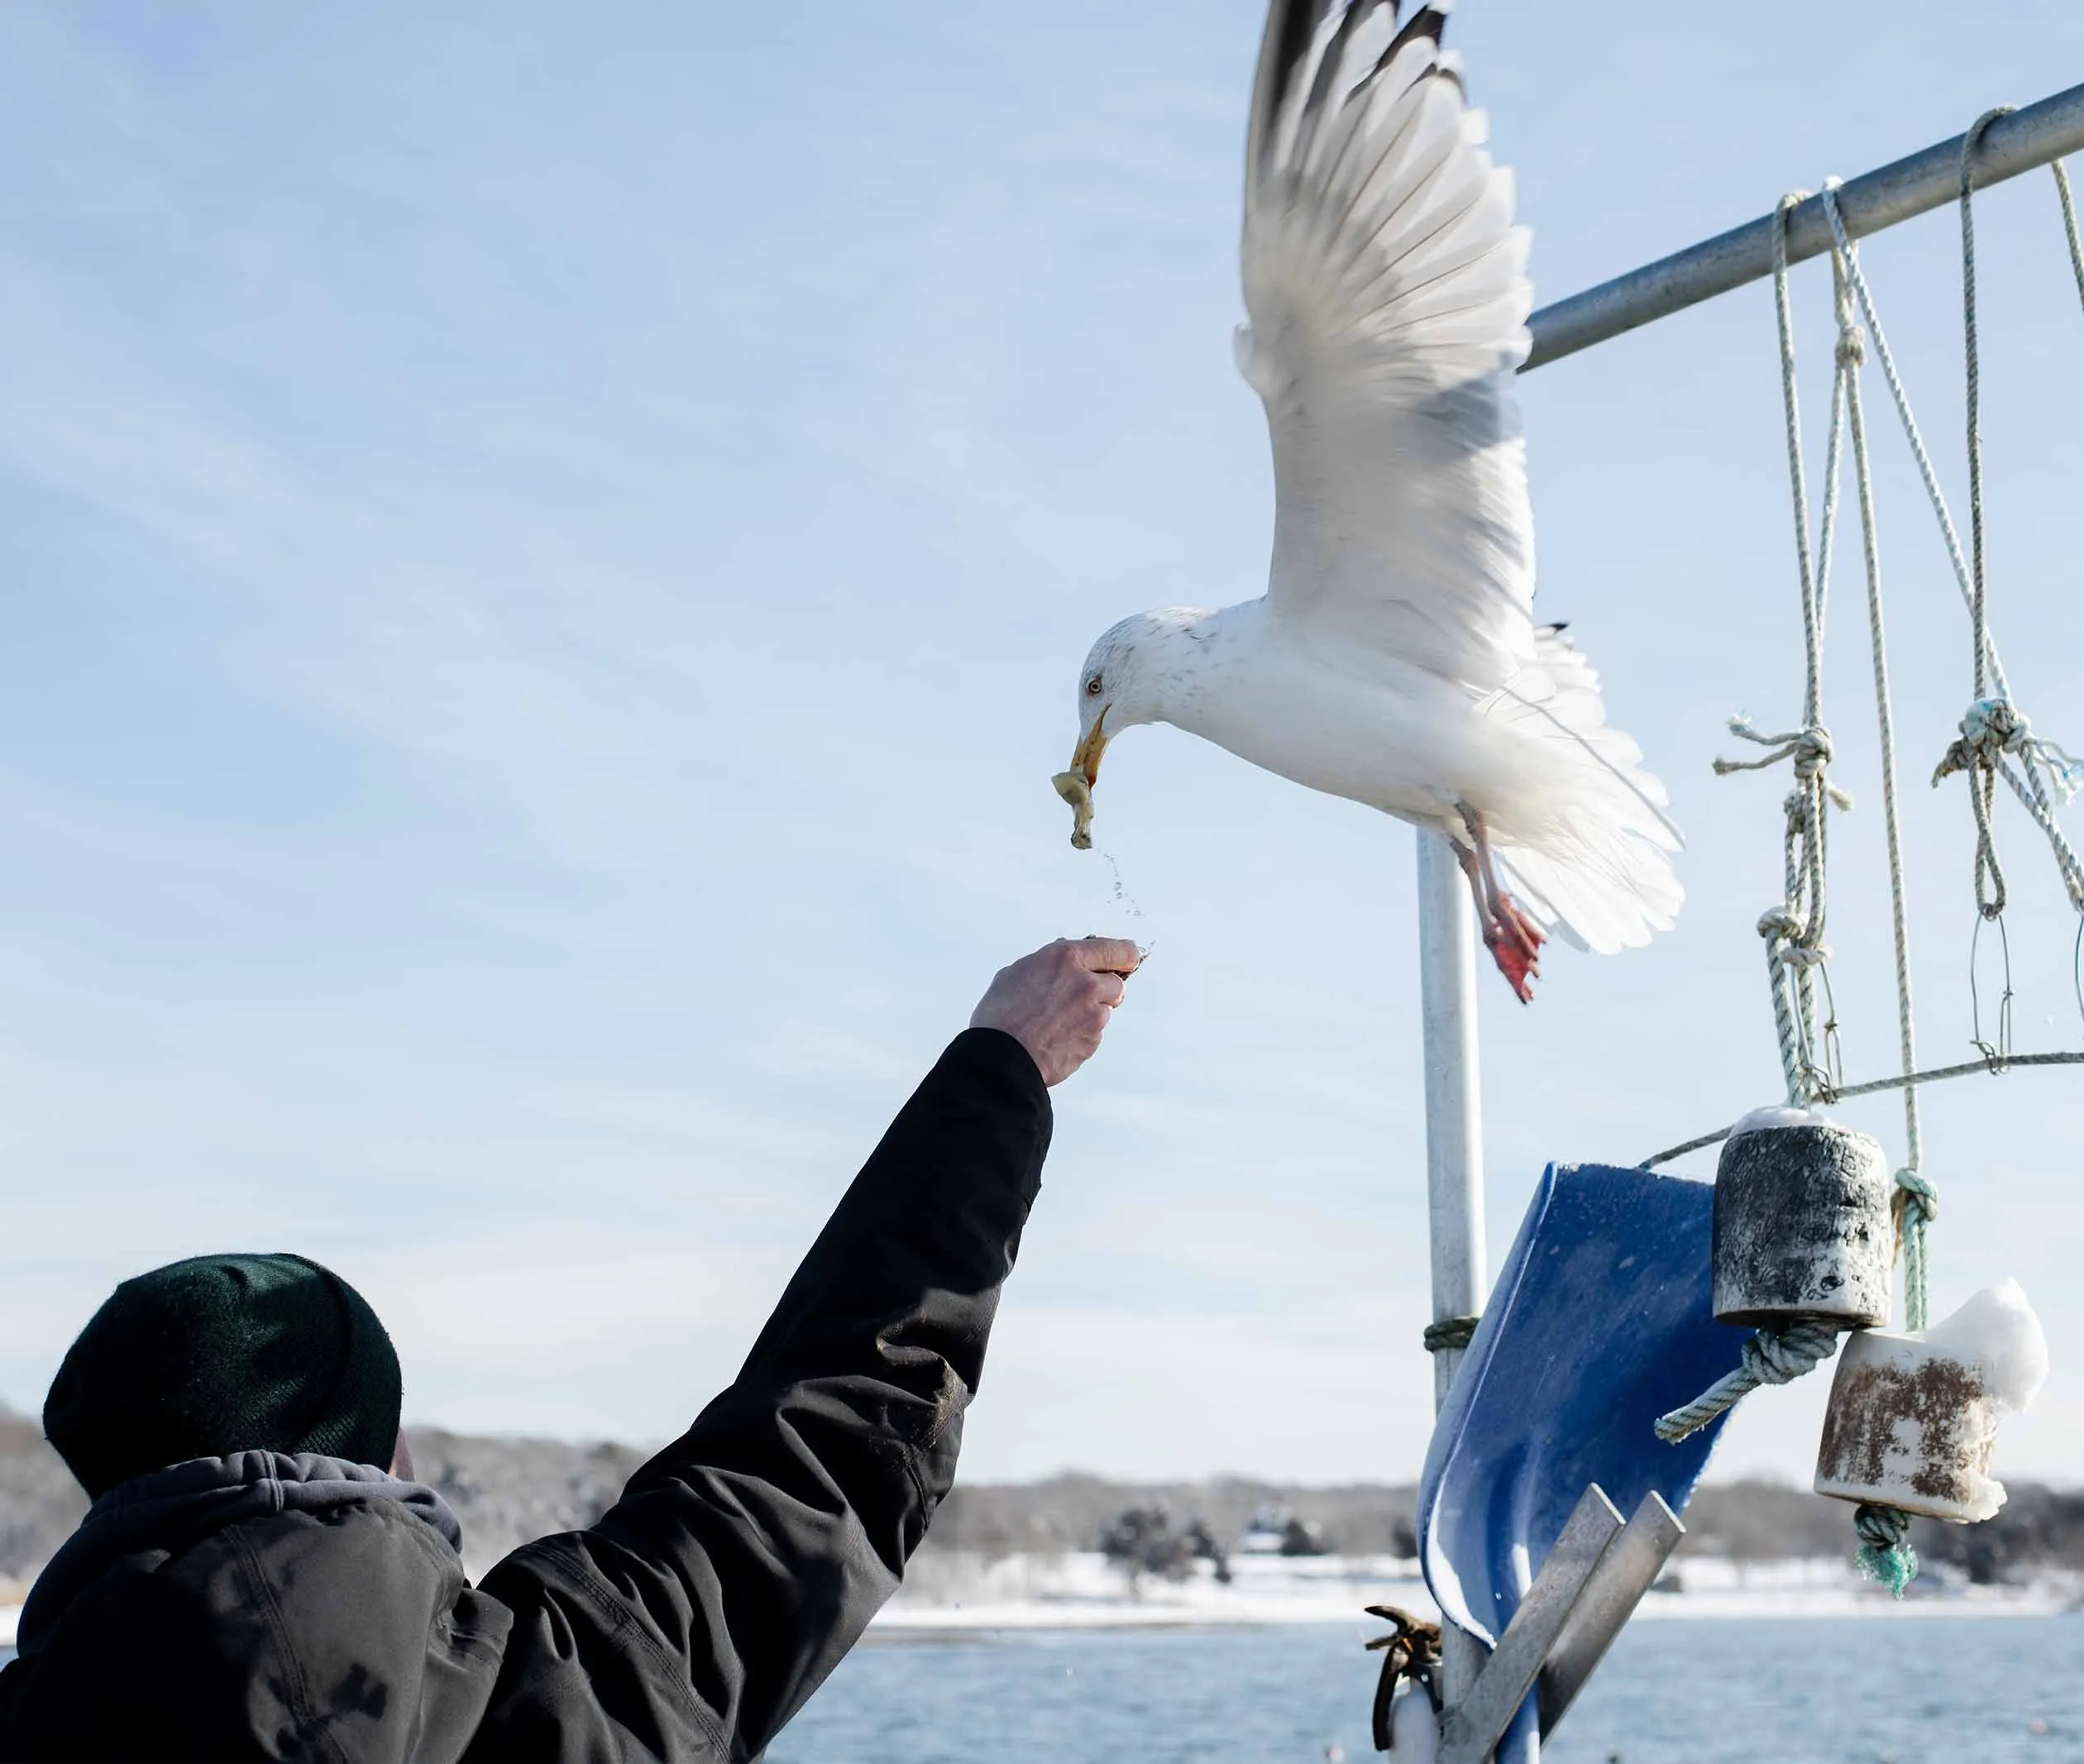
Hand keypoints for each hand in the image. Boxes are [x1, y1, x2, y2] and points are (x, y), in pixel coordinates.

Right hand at [970, 938, 1140, 1085]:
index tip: (1129, 958)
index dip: (1125, 955)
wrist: (1000, 1060)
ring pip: (1104, 1011)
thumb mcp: (1017, 973)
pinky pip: (1094, 1035)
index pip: (1116, 950)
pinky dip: (1080, 1036)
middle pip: (1117, 983)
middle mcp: (1086, 984)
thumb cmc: (1000, 1015)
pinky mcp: (1092, 1042)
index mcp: (1066, 958)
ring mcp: (1093, 1016)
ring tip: (1054, 1024)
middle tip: (1079, 997)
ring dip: (1088, 1015)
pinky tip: (1054, 1039)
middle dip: (1103, 989)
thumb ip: (1048, 965)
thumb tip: (1061, 966)